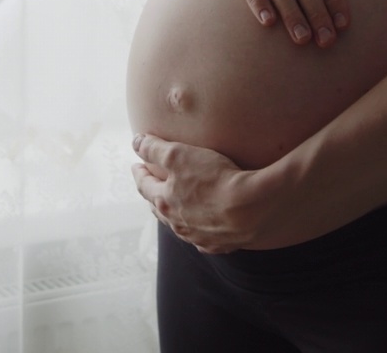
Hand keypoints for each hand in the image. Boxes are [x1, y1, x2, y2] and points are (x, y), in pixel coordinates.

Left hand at [130, 133, 268, 253]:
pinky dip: (197, 232)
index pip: (144, 185)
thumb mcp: (179, 155)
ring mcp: (197, 236)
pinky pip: (202, 239)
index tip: (136, 166)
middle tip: (150, 187)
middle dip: (152, 195)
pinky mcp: (218, 244)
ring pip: (178, 226)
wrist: (251, 210)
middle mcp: (177, 222)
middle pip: (158, 208)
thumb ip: (154, 149)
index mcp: (164, 200)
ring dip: (172, 215)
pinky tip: (201, 230)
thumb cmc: (214, 179)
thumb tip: (135, 142)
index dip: (139, 173)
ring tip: (172, 208)